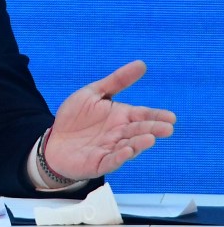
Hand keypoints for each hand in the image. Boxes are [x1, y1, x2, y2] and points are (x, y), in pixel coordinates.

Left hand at [44, 60, 175, 180]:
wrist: (55, 141)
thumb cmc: (76, 117)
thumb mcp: (94, 93)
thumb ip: (117, 81)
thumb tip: (141, 64)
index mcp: (121, 117)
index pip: (142, 115)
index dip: (156, 116)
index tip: (171, 117)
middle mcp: (120, 134)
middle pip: (139, 131)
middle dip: (153, 129)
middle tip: (167, 128)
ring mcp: (111, 149)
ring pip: (129, 147)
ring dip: (139, 143)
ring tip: (149, 138)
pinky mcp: (99, 163)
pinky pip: (111, 160)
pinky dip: (119, 156)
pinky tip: (127, 150)